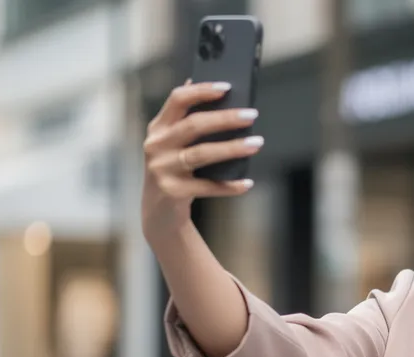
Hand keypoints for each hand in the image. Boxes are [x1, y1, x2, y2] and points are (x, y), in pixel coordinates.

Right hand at [141, 80, 262, 237]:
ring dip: (232, 148)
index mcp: (158, 127)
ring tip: (256, 144)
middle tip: (252, 115)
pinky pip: (207, 187)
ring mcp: (162, 169)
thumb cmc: (175, 170)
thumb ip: (187, 120)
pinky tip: (247, 183)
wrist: (158, 212)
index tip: (227, 87)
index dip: (202, 90)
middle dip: (225, 118)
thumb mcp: (174, 143)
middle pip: (193, 125)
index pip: (178, 99)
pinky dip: (229, 186)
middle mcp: (156, 145)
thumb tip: (211, 90)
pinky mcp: (172, 191)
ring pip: (202, 154)